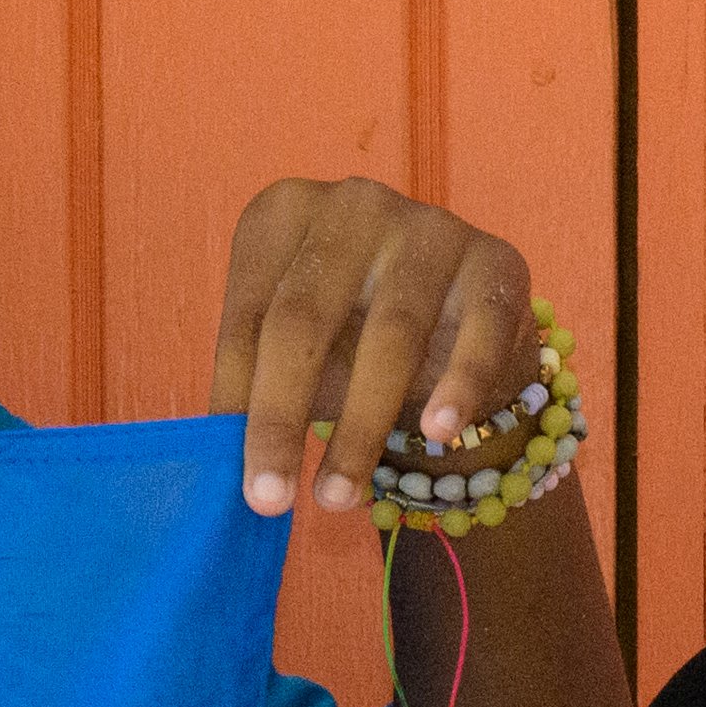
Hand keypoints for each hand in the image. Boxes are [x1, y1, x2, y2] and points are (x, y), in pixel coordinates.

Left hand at [209, 176, 547, 519]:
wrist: (456, 320)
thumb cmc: (350, 335)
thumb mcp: (292, 354)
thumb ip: (253, 389)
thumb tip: (208, 462)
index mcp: (283, 214)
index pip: (247, 315)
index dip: (235, 400)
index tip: (232, 475)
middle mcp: (353, 204)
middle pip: (304, 319)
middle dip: (280, 418)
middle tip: (268, 502)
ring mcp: (429, 226)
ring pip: (390, 334)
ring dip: (361, 427)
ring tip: (336, 496)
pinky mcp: (497, 260)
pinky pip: (480, 330)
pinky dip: (458, 386)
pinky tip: (437, 433)